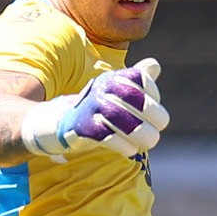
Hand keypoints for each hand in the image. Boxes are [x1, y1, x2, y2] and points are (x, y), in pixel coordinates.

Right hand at [21, 58, 168, 159]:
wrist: (57, 123)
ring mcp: (90, 109)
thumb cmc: (93, 108)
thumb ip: (134, 79)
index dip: (153, 95)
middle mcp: (99, 89)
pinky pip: (107, 137)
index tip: (155, 112)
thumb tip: (154, 65)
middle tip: (159, 128)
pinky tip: (131, 150)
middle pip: (134, 99)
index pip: (140, 80)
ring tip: (150, 142)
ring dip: (142, 133)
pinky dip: (123, 145)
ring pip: (122, 119)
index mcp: (110, 78)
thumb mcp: (113, 91)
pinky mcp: (82, 129)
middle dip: (153, 115)